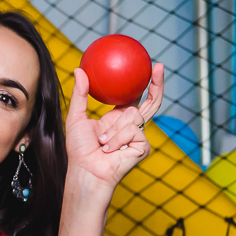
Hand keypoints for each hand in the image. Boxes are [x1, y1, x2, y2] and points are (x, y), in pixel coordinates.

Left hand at [65, 63, 164, 188]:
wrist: (86, 171)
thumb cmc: (80, 149)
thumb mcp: (77, 117)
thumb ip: (80, 94)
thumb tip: (79, 70)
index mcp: (118, 118)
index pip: (135, 97)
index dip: (144, 82)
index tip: (149, 64)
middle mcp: (131, 126)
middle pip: (151, 102)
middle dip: (158, 84)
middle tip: (158, 66)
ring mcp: (139, 137)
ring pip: (133, 115)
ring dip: (113, 129)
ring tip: (102, 143)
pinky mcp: (144, 147)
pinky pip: (133, 130)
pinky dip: (118, 139)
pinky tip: (110, 150)